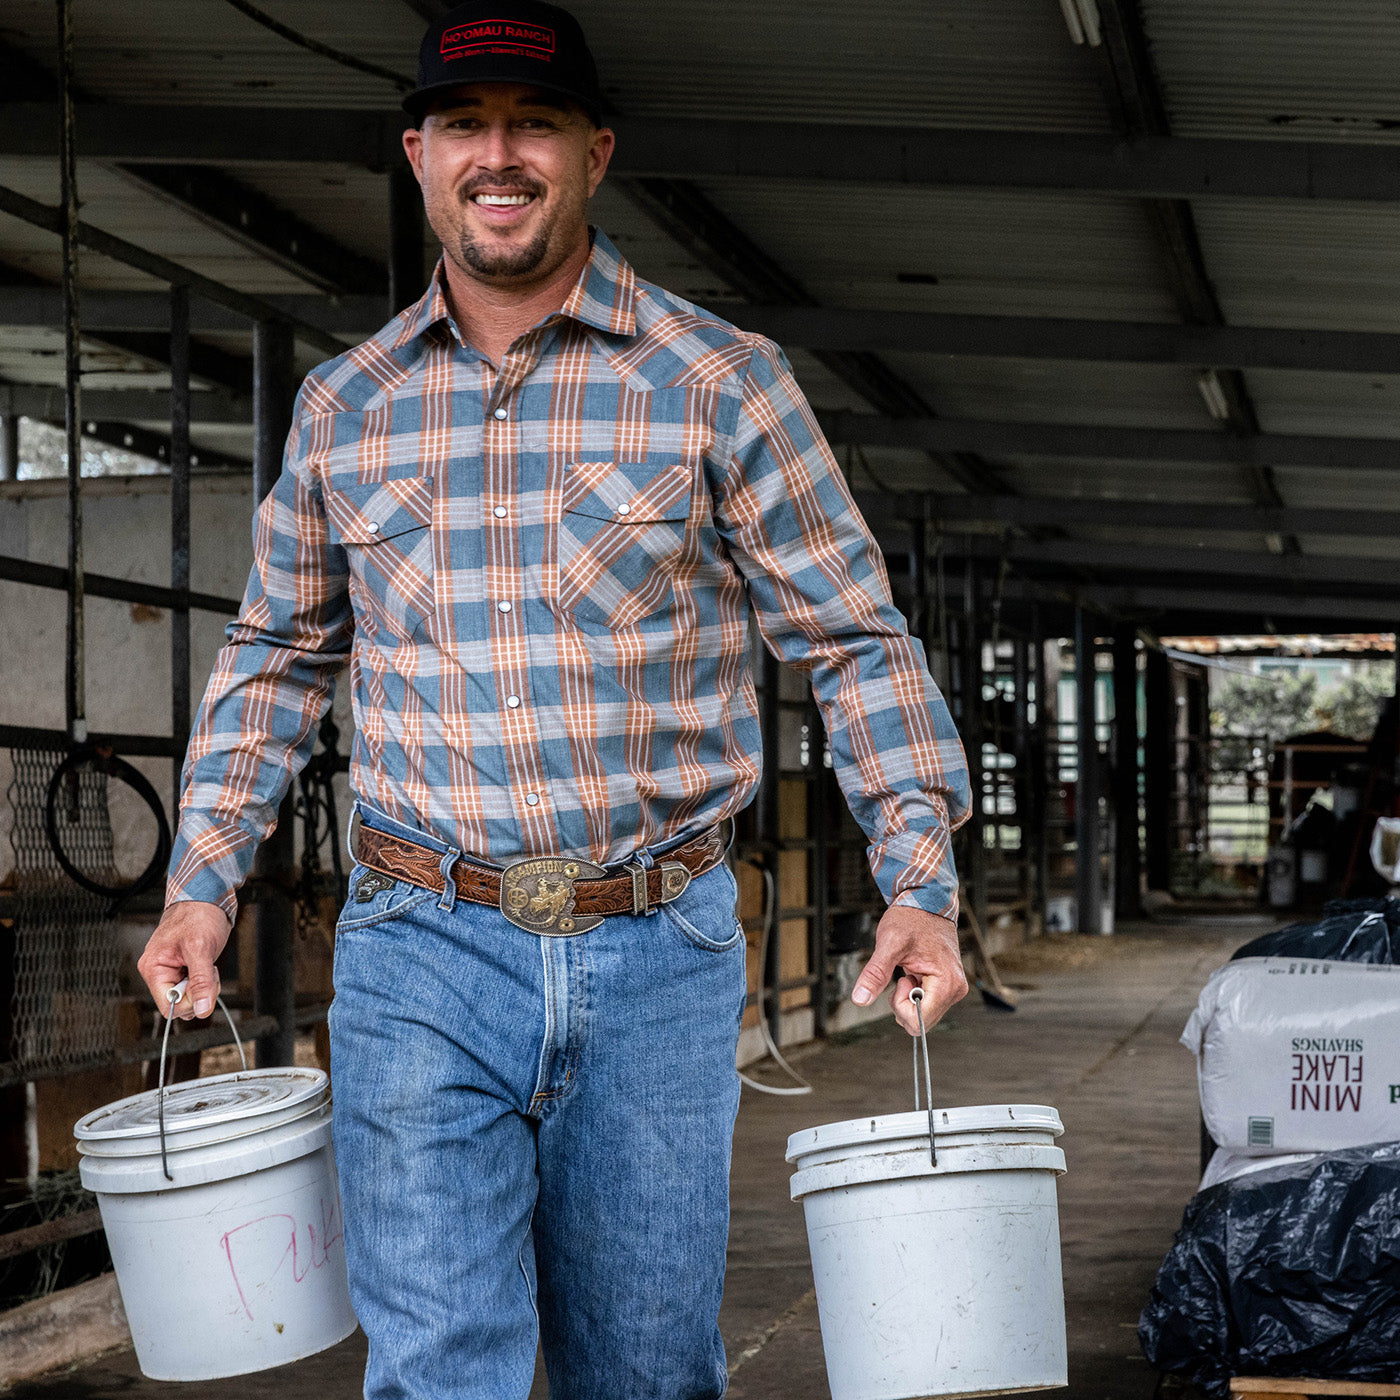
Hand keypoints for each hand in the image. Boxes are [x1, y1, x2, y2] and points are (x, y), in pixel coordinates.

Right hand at [136, 901, 232, 1020]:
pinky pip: (194, 985)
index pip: (168, 1006)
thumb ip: (201, 982)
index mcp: (153, 968)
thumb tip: (202, 1010)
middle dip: (199, 991)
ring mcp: (170, 971)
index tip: (204, 986)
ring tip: (207, 962)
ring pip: (189, 996)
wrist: (206, 897)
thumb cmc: (199, 915)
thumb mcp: (201, 949)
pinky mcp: (182, 968)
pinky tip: (206, 963)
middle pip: (180, 1003)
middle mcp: (158, 972)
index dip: (190, 1002)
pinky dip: (205, 979)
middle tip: (208, 969)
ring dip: (204, 984)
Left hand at [851, 905, 967, 1035]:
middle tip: (902, 975)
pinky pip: (926, 1005)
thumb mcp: (889, 943)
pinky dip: (913, 994)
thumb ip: (875, 973)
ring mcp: (953, 989)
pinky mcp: (948, 987)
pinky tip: (913, 973)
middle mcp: (955, 989)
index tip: (899, 980)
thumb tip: (860, 999)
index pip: (919, 1020)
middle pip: (922, 1022)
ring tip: (908, 971)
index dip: (901, 1006)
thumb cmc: (911, 919)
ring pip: (923, 1016)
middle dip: (904, 1004)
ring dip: (908, 999)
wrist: (925, 903)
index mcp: (947, 982)